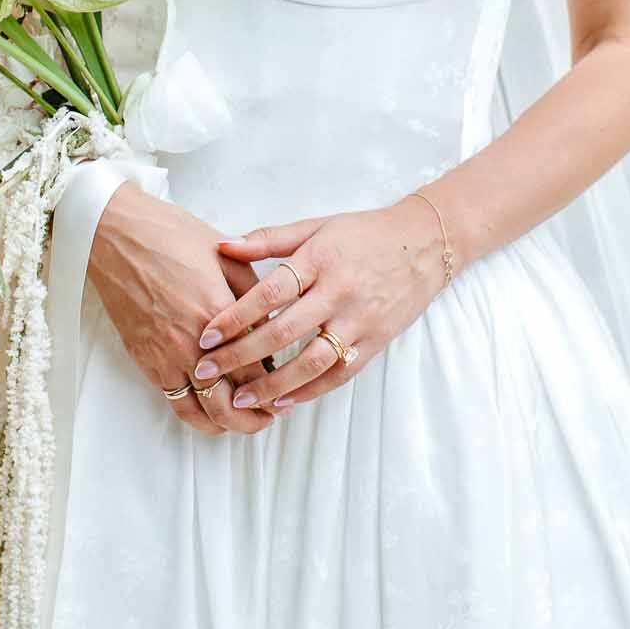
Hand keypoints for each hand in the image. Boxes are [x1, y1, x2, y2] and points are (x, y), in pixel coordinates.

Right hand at [85, 183, 282, 436]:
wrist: (118, 235)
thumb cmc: (172, 236)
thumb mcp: (227, 256)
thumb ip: (253, 296)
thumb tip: (270, 326)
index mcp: (218, 313)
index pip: (255, 368)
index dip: (275, 385)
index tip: (287, 390)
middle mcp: (192, 343)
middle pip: (231, 403)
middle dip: (257, 417)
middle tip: (272, 415)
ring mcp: (166, 356)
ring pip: (203, 412)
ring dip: (228, 425)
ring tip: (245, 421)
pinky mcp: (146, 360)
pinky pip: (175, 402)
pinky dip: (196, 417)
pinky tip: (210, 415)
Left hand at [194, 197, 446, 414]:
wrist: (424, 244)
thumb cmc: (363, 233)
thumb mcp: (317, 225)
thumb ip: (269, 238)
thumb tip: (224, 245)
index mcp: (320, 258)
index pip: (270, 292)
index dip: (235, 316)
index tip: (205, 336)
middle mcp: (338, 291)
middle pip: (283, 331)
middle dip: (241, 355)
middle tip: (206, 372)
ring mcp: (358, 320)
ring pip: (311, 362)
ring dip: (272, 385)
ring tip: (240, 398)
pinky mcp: (374, 341)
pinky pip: (338, 374)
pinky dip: (309, 392)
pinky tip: (281, 403)